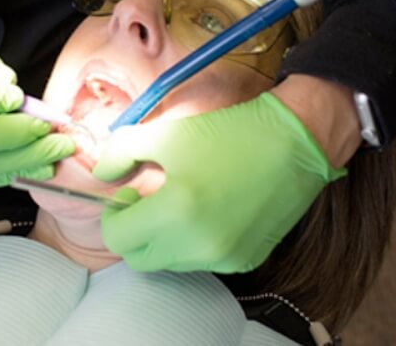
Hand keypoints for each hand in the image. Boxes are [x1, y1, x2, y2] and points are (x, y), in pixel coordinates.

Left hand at [93, 93, 345, 272]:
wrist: (294, 141)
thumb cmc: (228, 134)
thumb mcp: (166, 133)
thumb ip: (120, 153)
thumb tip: (101, 175)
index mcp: (175, 213)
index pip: (117, 239)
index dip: (114, 216)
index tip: (127, 195)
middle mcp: (198, 246)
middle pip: (139, 258)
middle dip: (133, 232)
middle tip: (146, 201)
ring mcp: (224, 258)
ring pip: (169, 262)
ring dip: (162, 238)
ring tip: (178, 203)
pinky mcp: (244, 260)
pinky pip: (201, 261)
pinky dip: (192, 243)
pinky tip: (206, 212)